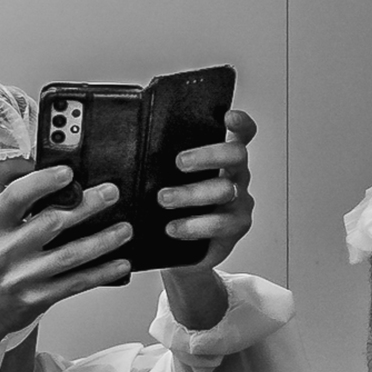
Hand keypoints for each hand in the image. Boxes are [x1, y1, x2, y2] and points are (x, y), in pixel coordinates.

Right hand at [0, 168, 132, 357]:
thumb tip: (45, 181)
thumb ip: (7, 208)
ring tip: (124, 229)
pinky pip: (75, 283)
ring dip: (102, 241)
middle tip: (110, 193)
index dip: (43, 182)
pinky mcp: (37, 298)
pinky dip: (100, 273)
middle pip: (52, 223)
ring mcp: (22, 278)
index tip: (68, 173)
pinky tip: (119, 263)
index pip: (16, 197)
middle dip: (86, 206)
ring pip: (70, 255)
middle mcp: (5, 252)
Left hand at [159, 109, 255, 330]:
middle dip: (207, 156)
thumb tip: (130, 146)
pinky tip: (173, 228)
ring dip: (191, 193)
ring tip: (164, 199)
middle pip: (235, 155)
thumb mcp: (168, 183)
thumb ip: (164, 164)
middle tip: (179, 162)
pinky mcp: (235, 228)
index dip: (240, 123)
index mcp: (223, 160)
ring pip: (224, 190)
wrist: (180, 255)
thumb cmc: (173, 212)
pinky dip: (194, 225)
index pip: (241, 134)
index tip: (227, 117)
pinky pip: (219, 223)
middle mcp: (236, 177)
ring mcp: (239, 202)